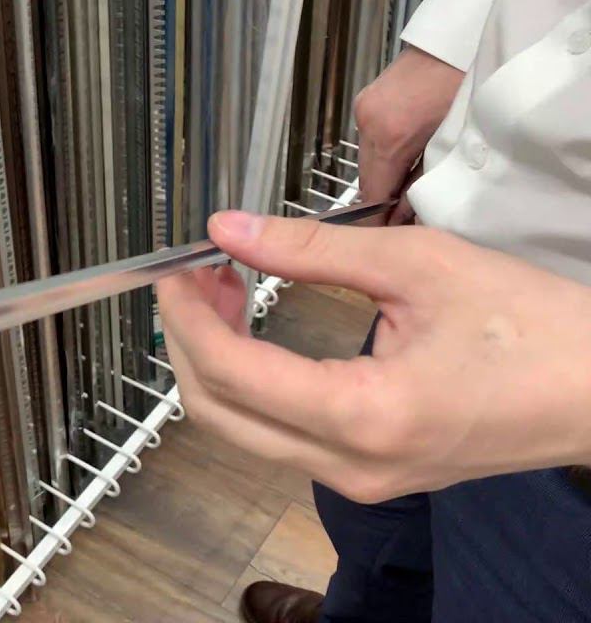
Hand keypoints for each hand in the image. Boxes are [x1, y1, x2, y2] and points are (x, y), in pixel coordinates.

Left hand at [156, 212, 590, 502]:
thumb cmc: (533, 327)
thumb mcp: (419, 264)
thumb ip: (311, 248)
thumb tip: (229, 228)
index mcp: (365, 416)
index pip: (232, 372)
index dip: (187, 316)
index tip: (175, 268)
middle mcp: (350, 467)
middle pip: (218, 413)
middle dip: (189, 339)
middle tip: (196, 274)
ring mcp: (356, 481)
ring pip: (242, 430)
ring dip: (215, 359)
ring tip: (224, 288)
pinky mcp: (365, 474)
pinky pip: (277, 435)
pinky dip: (250, 381)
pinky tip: (255, 326)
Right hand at [354, 47, 463, 224]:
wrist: (469, 33)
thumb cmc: (474, 82)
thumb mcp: (456, 141)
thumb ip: (426, 180)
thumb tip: (408, 212)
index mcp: (389, 135)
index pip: (373, 193)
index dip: (381, 219)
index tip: (390, 236)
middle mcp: (367, 121)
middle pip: (366, 177)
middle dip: (382, 200)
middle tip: (402, 220)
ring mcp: (365, 107)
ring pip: (368, 159)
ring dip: (384, 176)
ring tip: (407, 191)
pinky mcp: (370, 99)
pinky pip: (372, 140)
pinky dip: (385, 155)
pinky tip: (405, 160)